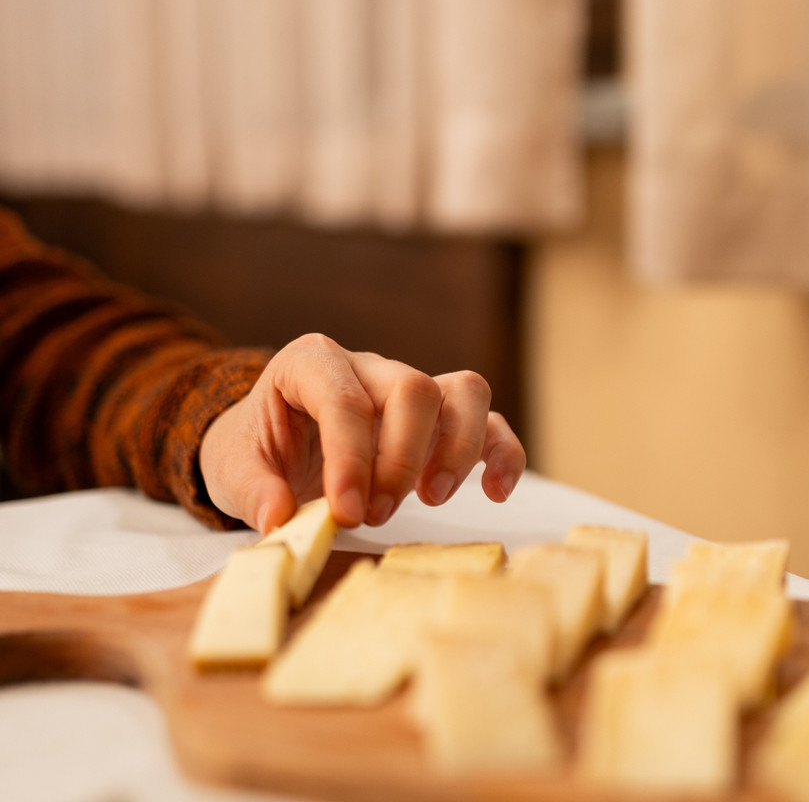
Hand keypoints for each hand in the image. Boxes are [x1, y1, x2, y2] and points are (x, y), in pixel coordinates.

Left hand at [198, 333, 525, 531]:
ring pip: (462, 392)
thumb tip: (279, 518)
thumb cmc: (256, 448)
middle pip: (413, 389)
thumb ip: (253, 489)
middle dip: (401, 459)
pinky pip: (488, 420)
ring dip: (457, 450)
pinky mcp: (440, 420)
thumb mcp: (232, 468)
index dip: (351, 457)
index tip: (345, 512)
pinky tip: (497, 491)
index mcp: (311, 363)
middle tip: (376, 513)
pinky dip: (501, 453)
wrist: (270, 445)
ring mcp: (410, 389)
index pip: (345, 399)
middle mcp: (369, 367)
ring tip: (432, 498)